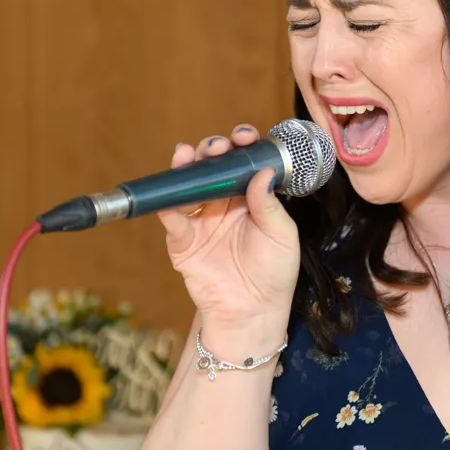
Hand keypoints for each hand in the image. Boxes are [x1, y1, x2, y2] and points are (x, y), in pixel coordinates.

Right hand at [156, 124, 299, 338]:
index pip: (242, 162)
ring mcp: (201, 221)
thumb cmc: (274, 272)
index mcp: (249, 197)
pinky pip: (173, 222)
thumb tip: (262, 171)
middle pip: (212, 168)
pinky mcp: (183, 243)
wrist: (253, 311)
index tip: (245, 137)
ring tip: (186, 155)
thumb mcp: (282, 235)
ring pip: (188, 186)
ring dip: (185, 168)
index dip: (242, 145)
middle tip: (217, 147)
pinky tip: (170, 200)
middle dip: (212, 150)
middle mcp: (223, 203)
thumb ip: (269, 204)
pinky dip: (167, 209)